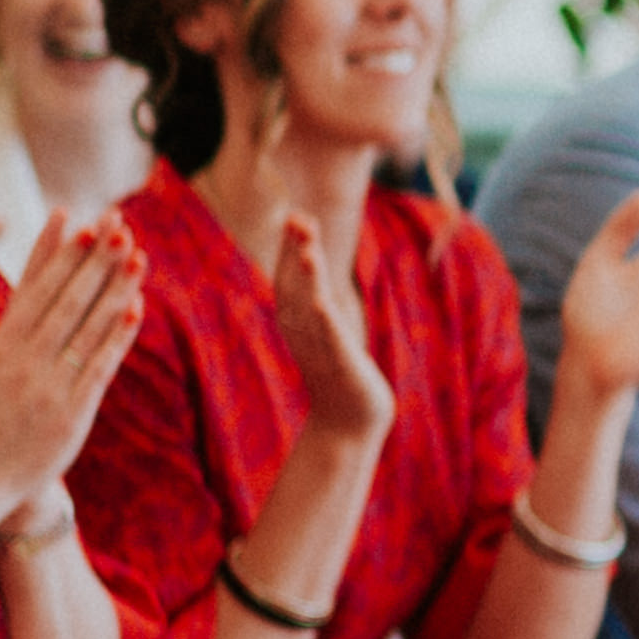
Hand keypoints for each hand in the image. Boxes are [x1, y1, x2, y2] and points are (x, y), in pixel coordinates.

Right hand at [0, 220, 143, 524]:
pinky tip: (137, 308)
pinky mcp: (75, 412)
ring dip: (116, 289)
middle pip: (68, 300)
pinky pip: (101, 367)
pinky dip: (119, 337)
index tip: (75, 220)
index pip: (33, 288)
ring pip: (90, 328)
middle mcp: (28, 362)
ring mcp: (53, 387)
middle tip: (117, 224)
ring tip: (137, 255)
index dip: (56, 253)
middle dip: (94, 260)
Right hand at [266, 211, 392, 452]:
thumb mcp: (323, 330)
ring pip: (311, 308)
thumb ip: (315, 298)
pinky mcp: (342, 365)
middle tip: (299, 217)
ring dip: (309, 280)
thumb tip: (310, 263)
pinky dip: (325, 321)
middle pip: (294, 285)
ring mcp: (320, 349)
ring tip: (308, 250)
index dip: (289, 247)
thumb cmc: (338, 371)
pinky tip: (322, 303)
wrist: (350, 421)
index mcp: (297, 322)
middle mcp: (302, 332)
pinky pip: (331, 340)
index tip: (295, 216)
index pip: (288, 278)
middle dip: (295, 251)